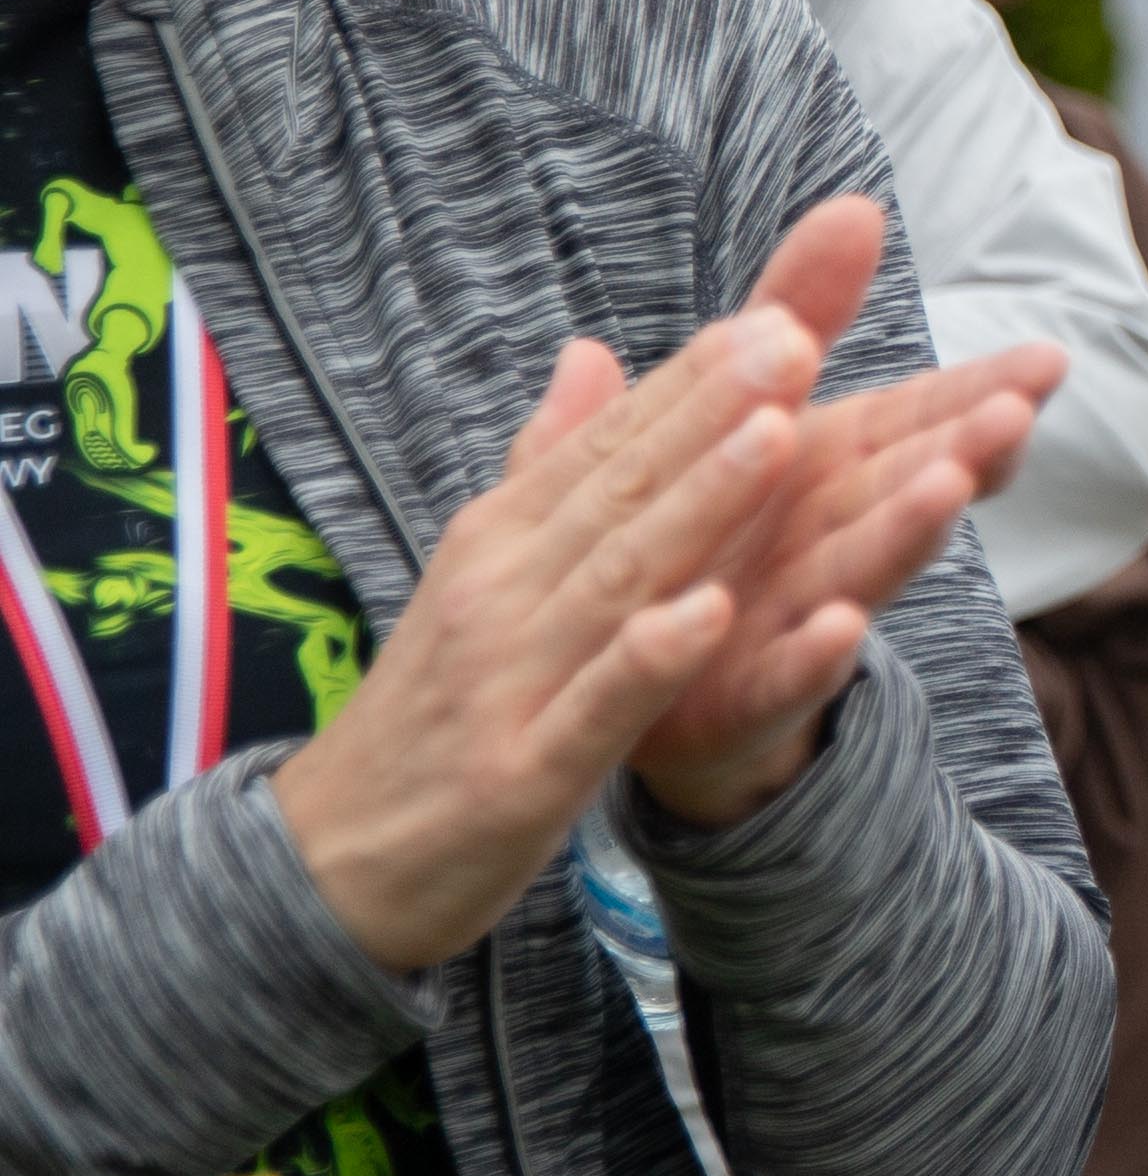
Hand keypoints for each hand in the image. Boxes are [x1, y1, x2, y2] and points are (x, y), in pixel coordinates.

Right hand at [271, 315, 809, 973]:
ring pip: (618, 578)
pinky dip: (651, 655)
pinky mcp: (522, 770)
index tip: (775, 315)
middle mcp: (503, 592)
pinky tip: (713, 612)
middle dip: (710, 414)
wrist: (325, 859)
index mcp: (503, 542)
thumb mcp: (489, 576)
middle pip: (620, 492)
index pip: (608, 446)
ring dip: (699, 506)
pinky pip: (599, 702)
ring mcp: (510, 678)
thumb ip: (549, 471)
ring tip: (778, 435)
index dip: (691, 383)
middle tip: (794, 336)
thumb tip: (590, 355)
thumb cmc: (434, 709)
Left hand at [629, 200, 1066, 820]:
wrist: (644, 697)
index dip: (978, 391)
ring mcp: (798, 613)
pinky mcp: (746, 690)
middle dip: (963, 447)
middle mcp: (830, 536)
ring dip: (910, 533)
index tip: (1049, 359)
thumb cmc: (709, 539)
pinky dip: (814, 654)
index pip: (916, 418)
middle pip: (908, 485)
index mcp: (826, 466)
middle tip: (1020, 408)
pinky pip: (785, 673)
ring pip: (864, 568)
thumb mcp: (739, 408)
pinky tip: (842, 629)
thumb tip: (855, 206)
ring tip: (948, 489)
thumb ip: (794, 314)